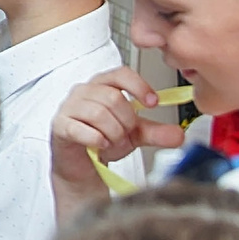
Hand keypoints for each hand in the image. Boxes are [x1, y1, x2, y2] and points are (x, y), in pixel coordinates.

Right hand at [49, 67, 186, 210]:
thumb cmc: (103, 141)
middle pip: (113, 97)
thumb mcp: (135, 135)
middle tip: (125, 134)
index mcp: (103, 86)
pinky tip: (100, 144)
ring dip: (112, 132)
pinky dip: (96, 139)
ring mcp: (69, 108)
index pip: (121, 74)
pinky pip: (79, 128)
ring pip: (98, 112)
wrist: (83, 166)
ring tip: (111, 141)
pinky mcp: (60, 126)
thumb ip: (156, 132)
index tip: (151, 103)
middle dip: (126, 121)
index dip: (138, 86)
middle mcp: (84, 92)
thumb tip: (178, 133)